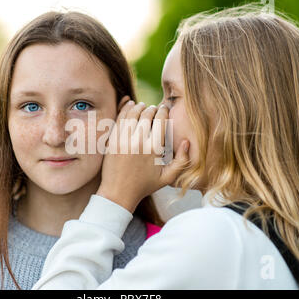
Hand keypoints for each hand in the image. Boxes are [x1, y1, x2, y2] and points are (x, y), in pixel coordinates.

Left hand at [96, 96, 189, 212]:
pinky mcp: (112, 140)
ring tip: (143, 106)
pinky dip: (125, 109)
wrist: (118, 192)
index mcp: (154, 149)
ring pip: (132, 113)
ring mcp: (123, 140)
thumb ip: (182, 160)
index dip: (164, 111)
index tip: (165, 109)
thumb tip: (187, 141)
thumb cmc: (144, 185)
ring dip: (139, 106)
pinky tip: (130, 105)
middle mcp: (138, 142)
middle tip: (154, 108)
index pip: (161, 120)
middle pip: (147, 114)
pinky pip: (119, 118)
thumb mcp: (168, 177)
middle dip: (152, 108)